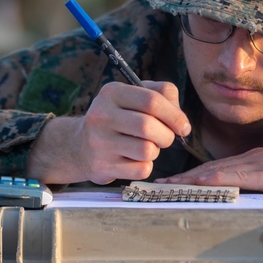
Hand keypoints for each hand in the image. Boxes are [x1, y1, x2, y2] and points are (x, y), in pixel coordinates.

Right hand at [27, 80, 189, 184]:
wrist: (79, 146)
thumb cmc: (117, 119)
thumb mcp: (133, 97)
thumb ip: (162, 96)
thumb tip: (181, 120)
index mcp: (112, 93)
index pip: (152, 101)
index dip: (175, 115)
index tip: (183, 126)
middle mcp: (101, 115)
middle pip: (149, 127)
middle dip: (167, 135)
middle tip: (166, 138)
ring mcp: (99, 142)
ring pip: (147, 150)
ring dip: (155, 151)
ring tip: (146, 147)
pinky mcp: (101, 167)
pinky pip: (140, 170)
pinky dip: (145, 167)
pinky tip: (134, 160)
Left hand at [156, 142, 262, 197]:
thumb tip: (248, 209)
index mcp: (256, 163)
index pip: (216, 172)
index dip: (190, 179)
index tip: (168, 188)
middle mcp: (253, 160)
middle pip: (208, 170)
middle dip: (181, 180)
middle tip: (153, 189)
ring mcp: (261, 164)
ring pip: (216, 171)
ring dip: (189, 180)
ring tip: (164, 189)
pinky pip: (237, 175)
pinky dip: (214, 179)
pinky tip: (198, 184)